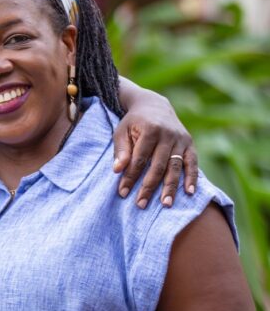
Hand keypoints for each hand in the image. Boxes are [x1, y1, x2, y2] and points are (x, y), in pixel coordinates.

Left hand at [113, 89, 197, 208]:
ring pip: (176, 166)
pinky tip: (189, 192)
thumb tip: (117, 170)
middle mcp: (168, 135)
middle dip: (149, 187)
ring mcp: (181, 139)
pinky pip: (193, 162)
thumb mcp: (122, 131)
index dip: (131, 176)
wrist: (154, 105)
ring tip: (166, 204)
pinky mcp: (190, 143)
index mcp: (150, 130)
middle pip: (158, 166)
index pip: (139, 159)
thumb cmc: (134, 122)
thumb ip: (121, 150)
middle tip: (141, 204)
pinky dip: (192, 177)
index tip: (123, 192)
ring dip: (171, 187)